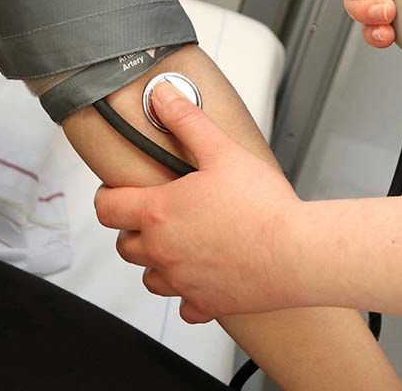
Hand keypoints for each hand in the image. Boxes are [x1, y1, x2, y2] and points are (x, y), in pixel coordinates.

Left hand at [94, 81, 302, 322]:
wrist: (294, 251)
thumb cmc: (262, 205)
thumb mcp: (222, 150)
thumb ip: (187, 121)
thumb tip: (162, 96)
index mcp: (159, 212)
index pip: (107, 208)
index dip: (108, 195)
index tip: (118, 190)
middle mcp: (162, 252)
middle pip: (125, 245)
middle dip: (133, 228)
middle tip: (156, 212)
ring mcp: (182, 282)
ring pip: (150, 277)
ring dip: (157, 261)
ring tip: (180, 243)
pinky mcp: (206, 303)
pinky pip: (185, 305)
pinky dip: (188, 294)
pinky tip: (204, 277)